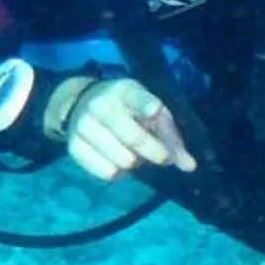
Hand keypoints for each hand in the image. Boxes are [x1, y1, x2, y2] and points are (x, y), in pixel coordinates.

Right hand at [63, 79, 194, 180]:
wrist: (79, 102)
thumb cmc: (128, 109)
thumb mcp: (150, 112)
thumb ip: (171, 138)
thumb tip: (190, 166)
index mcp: (124, 91)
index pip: (136, 98)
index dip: (146, 105)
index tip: (154, 110)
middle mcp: (101, 105)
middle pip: (135, 138)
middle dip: (156, 153)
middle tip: (163, 157)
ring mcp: (84, 125)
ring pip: (123, 160)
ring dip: (135, 163)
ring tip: (133, 152)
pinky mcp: (74, 146)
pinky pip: (106, 172)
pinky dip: (118, 172)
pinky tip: (117, 160)